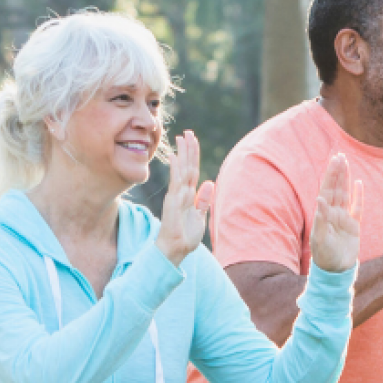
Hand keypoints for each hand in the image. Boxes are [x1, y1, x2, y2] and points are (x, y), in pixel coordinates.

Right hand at [155, 130, 214, 262]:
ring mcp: (176, 196)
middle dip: (188, 149)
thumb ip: (203, 200)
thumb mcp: (199, 216)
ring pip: (181, 170)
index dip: (193, 156)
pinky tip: (175, 157)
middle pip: (186, 167)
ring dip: (183, 154)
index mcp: (188, 195)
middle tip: (187, 132)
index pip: (192, 171)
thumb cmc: (185, 237)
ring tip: (182, 137)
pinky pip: (175, 183)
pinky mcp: (172, 202)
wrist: (174, 250)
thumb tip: (209, 183)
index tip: (193, 140)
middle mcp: (181, 192)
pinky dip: (176, 169)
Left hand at [309, 156, 363, 271]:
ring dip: (345, 179)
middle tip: (340, 155)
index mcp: (323, 214)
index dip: (330, 175)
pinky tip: (358, 184)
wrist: (336, 271)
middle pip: (336, 189)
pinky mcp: (354, 227)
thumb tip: (319, 198)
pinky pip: (357, 208)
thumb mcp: (320, 238)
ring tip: (346, 164)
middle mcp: (333, 214)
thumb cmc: (324, 256)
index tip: (334, 160)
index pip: (327, 190)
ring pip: (345, 194)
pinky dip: (358, 196)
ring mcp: (344, 219)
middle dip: (337, 172)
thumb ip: (321, 218)